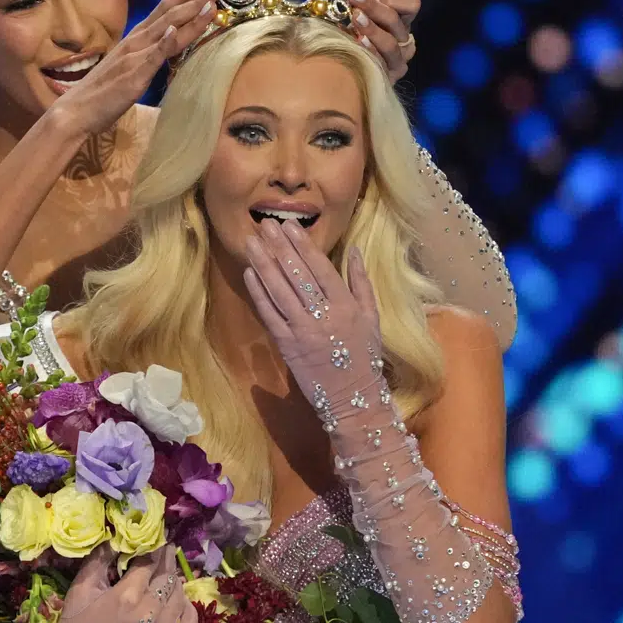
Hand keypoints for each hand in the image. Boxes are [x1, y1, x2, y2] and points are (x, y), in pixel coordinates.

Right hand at [44, 545, 196, 622]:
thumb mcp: (80, 589)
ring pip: (179, 595)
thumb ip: (99, 559)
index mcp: (127, 594)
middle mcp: (149, 612)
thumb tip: (115, 537)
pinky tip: (179, 601)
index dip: (152, 547)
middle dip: (166, 558)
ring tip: (167, 573)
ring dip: (174, 580)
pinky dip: (188, 608)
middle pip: (167, 575)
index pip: (150, 561)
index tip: (154, 539)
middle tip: (166, 548)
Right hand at [51, 0, 220, 137]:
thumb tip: (165, 47)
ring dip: (188, 15)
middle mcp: (135, 42)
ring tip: (209, 3)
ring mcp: (134, 57)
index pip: (163, 12)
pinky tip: (174, 30)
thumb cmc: (102, 93)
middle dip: (194, 0)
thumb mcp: (129, 67)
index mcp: (135, 39)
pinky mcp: (133, 75)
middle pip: (168, 14)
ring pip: (165, 30)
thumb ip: (146, 55)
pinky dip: (163, 42)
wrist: (76, 110)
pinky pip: (150, 57)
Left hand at [242, 219, 384, 403]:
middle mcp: (325, 315)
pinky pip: (270, 315)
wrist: (354, 398)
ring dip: (263, 264)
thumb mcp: (372, 317)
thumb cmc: (364, 356)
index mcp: (347, 306)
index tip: (289, 225)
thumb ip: (362, 282)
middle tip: (264, 224)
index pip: (321, 268)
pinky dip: (259, 293)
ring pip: (280, 291)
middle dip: (279, 247)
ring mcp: (303, 330)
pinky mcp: (287, 346)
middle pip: (298, 275)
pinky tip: (250, 274)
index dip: (303, 245)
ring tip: (251, 242)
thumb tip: (354, 250)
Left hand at [347, 0, 420, 83]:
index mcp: (402, 23)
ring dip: (372, 29)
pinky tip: (357, 41)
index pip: (411, 4)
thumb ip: (376, 6)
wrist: (350, 74)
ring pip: (390, 43)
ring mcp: (398, 61)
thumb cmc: (357, 41)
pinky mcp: (389, 78)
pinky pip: (380, 63)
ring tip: (355, 19)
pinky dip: (369, 50)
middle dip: (373, 7)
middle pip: (395, 21)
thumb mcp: (365, 20)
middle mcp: (404, 41)